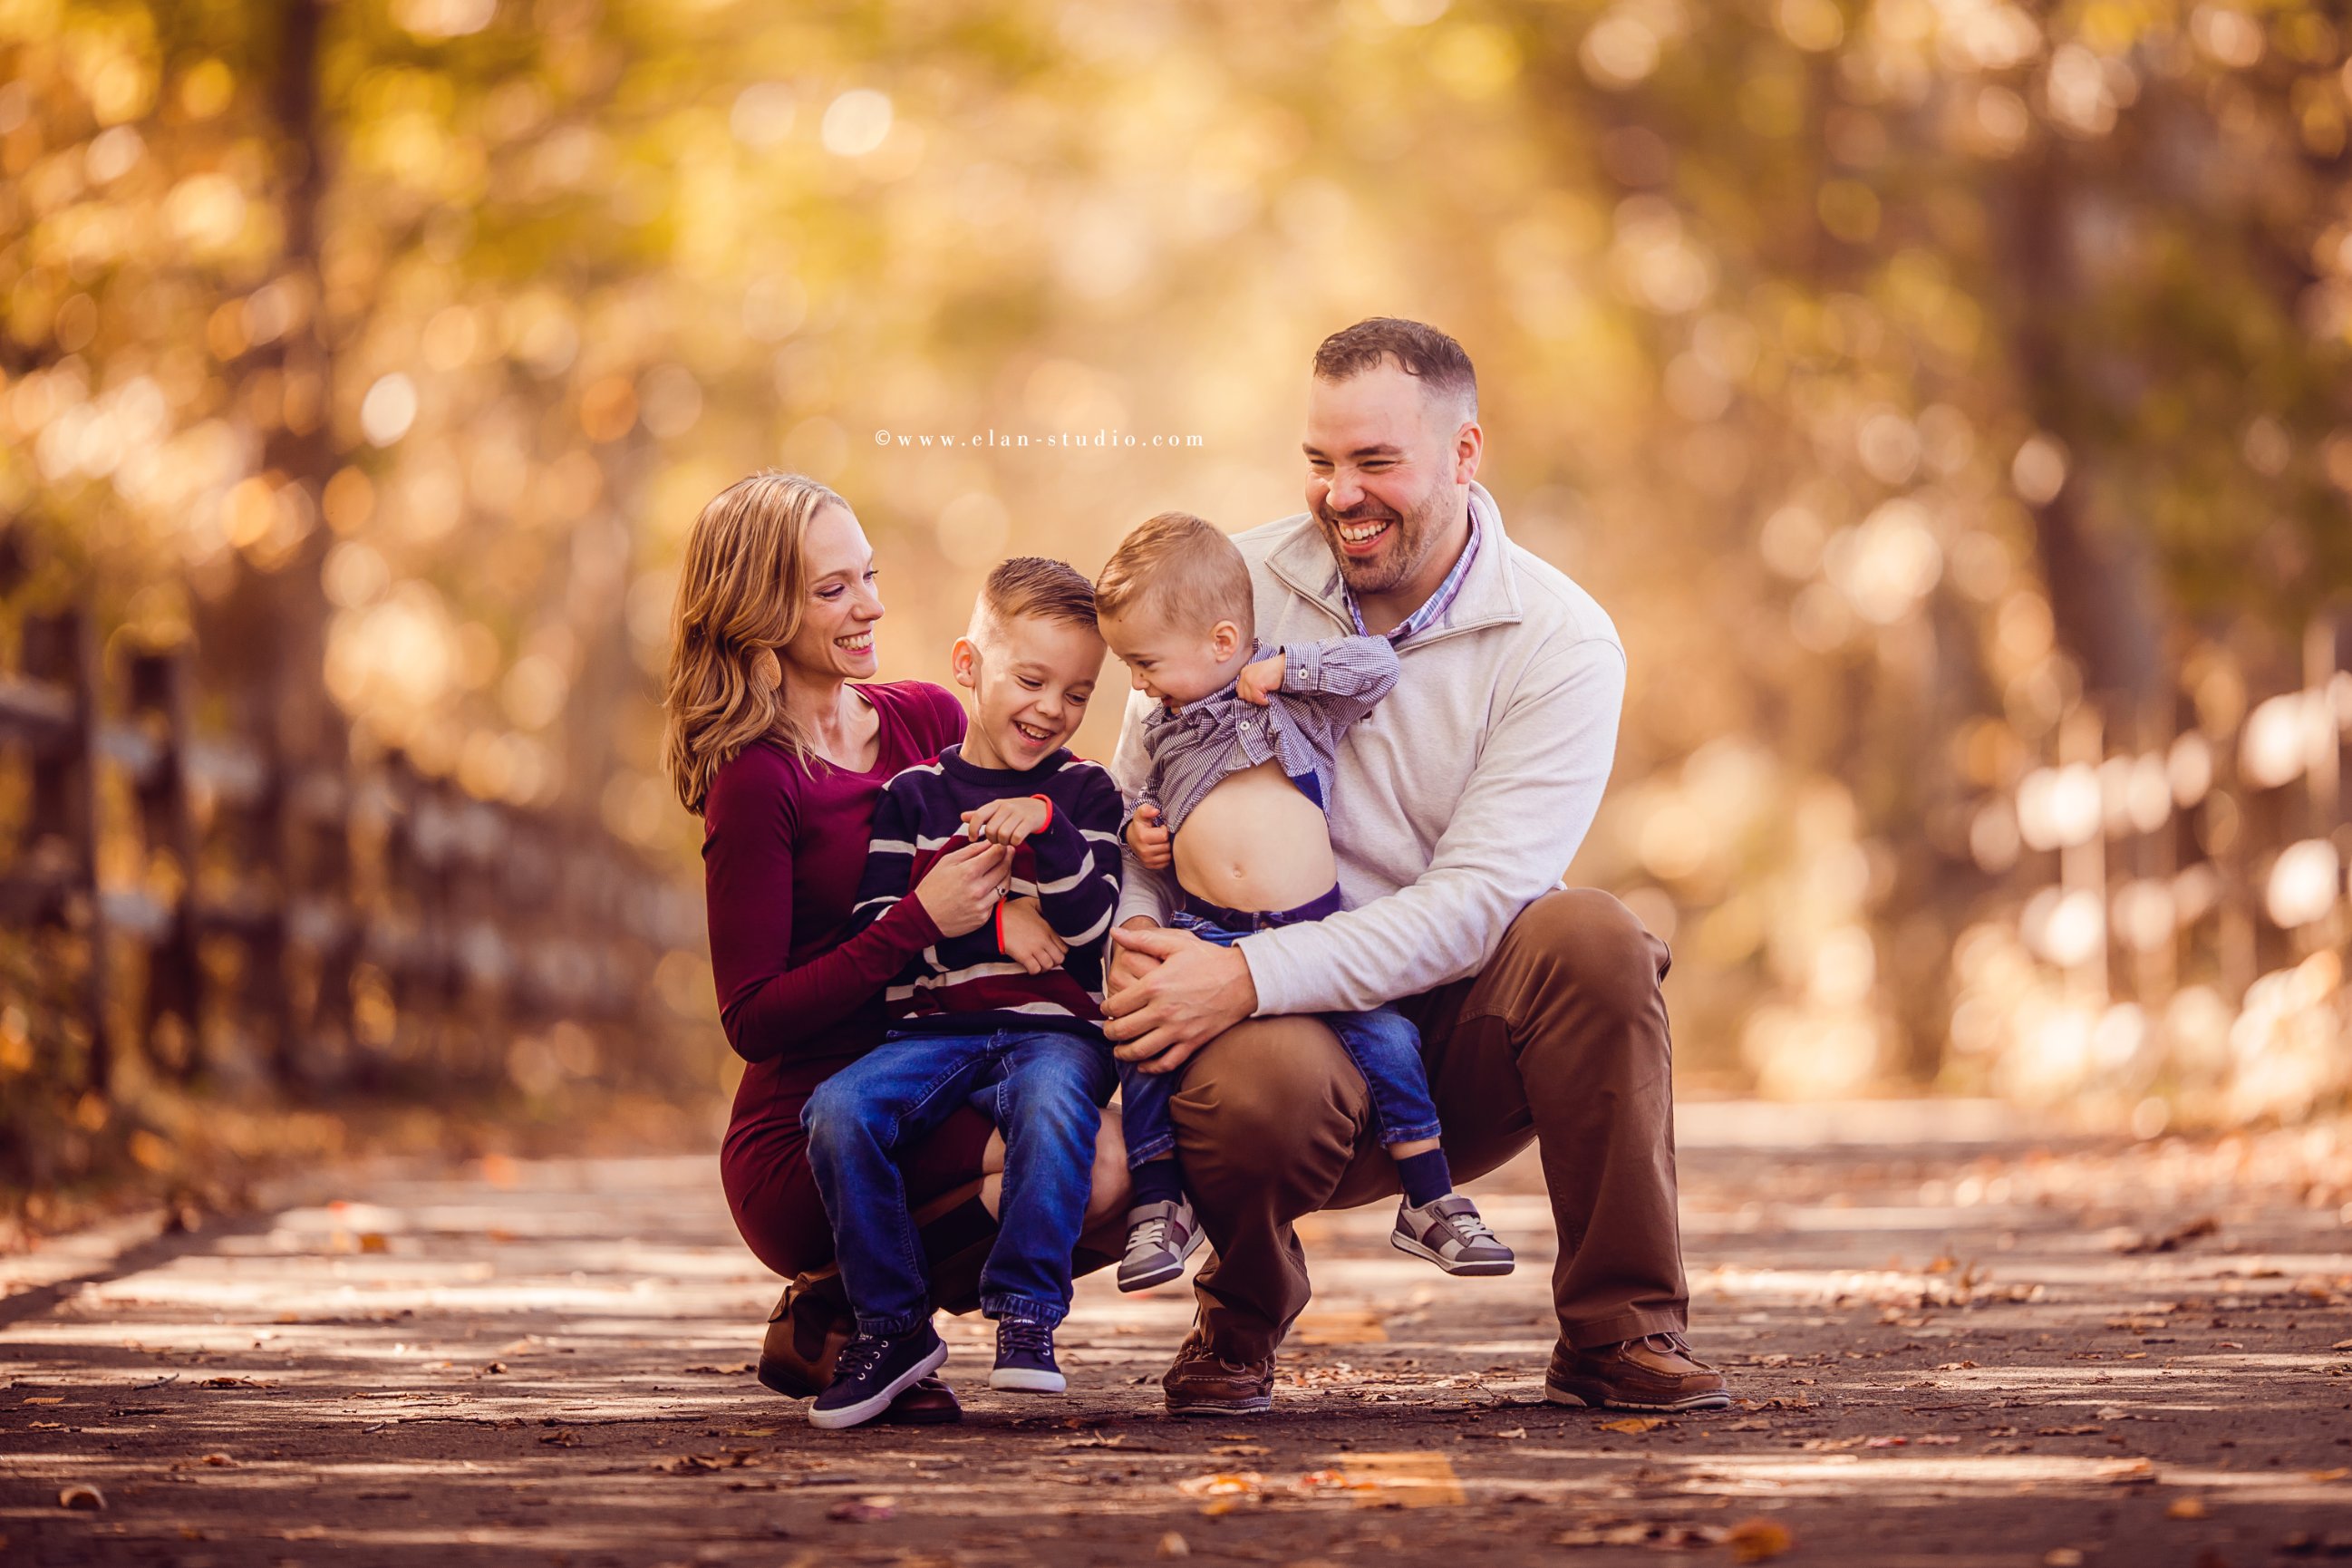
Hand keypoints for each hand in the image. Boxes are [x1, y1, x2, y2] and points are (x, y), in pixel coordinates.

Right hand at [911, 838, 1012, 937]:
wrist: (924, 917)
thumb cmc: (933, 886)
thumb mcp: (946, 862)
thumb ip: (970, 850)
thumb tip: (989, 842)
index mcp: (968, 872)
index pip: (997, 854)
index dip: (1003, 846)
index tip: (1003, 844)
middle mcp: (978, 890)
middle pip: (1004, 868)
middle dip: (1008, 857)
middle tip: (1007, 852)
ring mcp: (982, 905)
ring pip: (1005, 885)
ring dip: (1007, 873)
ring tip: (1002, 867)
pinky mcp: (983, 917)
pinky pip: (997, 900)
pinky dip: (997, 890)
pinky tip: (992, 885)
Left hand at [963, 795, 1051, 846]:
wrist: (1040, 809)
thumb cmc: (1014, 813)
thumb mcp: (997, 811)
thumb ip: (980, 815)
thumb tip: (962, 816)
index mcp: (996, 804)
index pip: (978, 815)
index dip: (973, 829)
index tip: (973, 838)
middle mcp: (1006, 807)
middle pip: (991, 830)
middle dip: (992, 839)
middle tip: (997, 840)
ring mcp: (1019, 814)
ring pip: (1003, 835)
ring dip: (1004, 842)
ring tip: (1007, 840)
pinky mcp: (1029, 822)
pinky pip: (1016, 838)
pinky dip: (1015, 843)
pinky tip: (1016, 841)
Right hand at [998, 897, 1067, 974]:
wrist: (996, 919)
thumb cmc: (1012, 910)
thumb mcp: (1030, 902)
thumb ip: (1043, 906)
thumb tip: (1050, 908)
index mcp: (1048, 928)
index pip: (1065, 947)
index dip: (1060, 951)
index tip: (1053, 950)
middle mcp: (1043, 940)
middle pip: (1059, 959)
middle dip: (1055, 961)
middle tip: (1047, 958)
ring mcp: (1034, 949)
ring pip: (1048, 966)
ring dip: (1044, 967)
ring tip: (1039, 963)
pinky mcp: (1023, 956)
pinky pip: (1035, 970)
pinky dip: (1034, 970)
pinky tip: (1030, 965)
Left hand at [1100, 924, 1257, 1075]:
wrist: (1244, 979)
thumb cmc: (1209, 959)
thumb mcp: (1176, 944)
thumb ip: (1142, 940)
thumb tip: (1115, 933)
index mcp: (1154, 986)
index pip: (1116, 1005)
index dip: (1106, 1008)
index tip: (1106, 1007)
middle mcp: (1162, 1011)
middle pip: (1123, 1030)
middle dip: (1109, 1032)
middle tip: (1108, 1029)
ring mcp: (1178, 1030)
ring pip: (1140, 1050)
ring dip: (1123, 1052)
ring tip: (1119, 1049)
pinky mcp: (1192, 1043)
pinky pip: (1166, 1062)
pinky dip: (1150, 1067)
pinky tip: (1143, 1065)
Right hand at [1124, 803, 1171, 869]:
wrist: (1131, 838)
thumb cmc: (1139, 825)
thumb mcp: (1141, 814)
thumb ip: (1146, 810)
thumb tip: (1155, 811)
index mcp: (1142, 837)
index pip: (1164, 835)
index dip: (1164, 830)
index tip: (1160, 828)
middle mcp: (1143, 851)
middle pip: (1166, 846)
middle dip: (1166, 840)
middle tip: (1161, 836)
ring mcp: (1146, 860)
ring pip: (1167, 856)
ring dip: (1166, 849)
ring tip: (1160, 843)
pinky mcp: (1149, 866)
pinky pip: (1165, 863)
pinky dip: (1165, 857)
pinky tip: (1160, 850)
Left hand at [1235, 651, 1284, 706]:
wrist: (1282, 666)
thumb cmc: (1272, 671)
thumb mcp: (1257, 675)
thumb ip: (1250, 683)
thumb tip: (1249, 697)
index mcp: (1244, 672)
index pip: (1240, 690)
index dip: (1248, 695)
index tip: (1256, 696)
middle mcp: (1244, 675)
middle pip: (1243, 695)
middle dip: (1252, 698)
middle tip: (1262, 696)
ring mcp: (1249, 680)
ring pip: (1249, 698)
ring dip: (1258, 699)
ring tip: (1266, 695)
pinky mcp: (1255, 684)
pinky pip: (1257, 698)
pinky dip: (1263, 701)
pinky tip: (1267, 699)